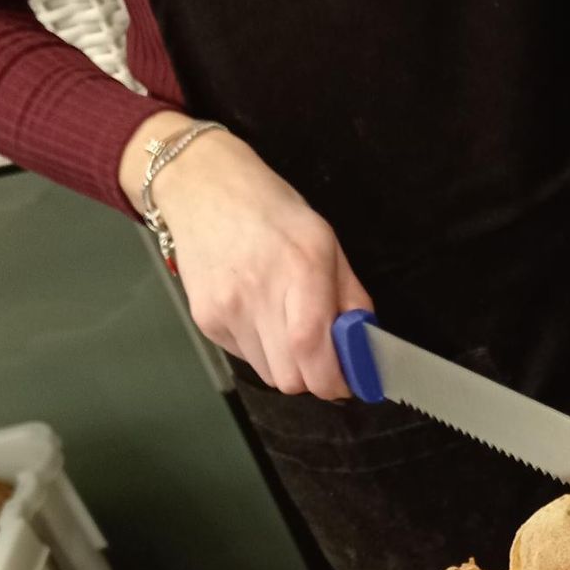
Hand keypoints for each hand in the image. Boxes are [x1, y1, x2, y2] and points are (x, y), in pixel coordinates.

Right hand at [121, 115, 369, 398]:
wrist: (202, 188)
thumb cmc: (271, 212)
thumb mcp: (326, 242)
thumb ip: (351, 296)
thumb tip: (366, 345)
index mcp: (300, 270)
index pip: (312, 352)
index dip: (334, 381)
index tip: (347, 382)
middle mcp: (259, 295)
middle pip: (291, 379)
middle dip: (313, 376)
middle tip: (320, 356)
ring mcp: (226, 311)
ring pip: (268, 375)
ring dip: (285, 364)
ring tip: (283, 324)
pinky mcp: (205, 320)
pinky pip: (244, 357)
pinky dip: (259, 348)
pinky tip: (256, 312)